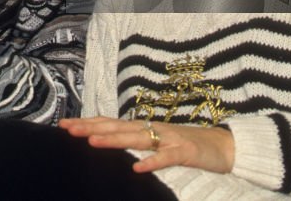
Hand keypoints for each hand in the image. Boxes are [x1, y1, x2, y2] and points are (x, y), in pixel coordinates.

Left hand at [59, 117, 234, 174]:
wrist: (225, 145)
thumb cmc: (188, 145)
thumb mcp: (158, 143)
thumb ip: (136, 141)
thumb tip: (111, 141)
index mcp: (144, 128)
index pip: (111, 123)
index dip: (88, 122)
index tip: (64, 125)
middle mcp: (153, 129)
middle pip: (118, 126)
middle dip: (91, 127)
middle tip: (68, 129)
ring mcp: (169, 138)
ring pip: (137, 138)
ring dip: (114, 139)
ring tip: (92, 141)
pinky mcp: (185, 151)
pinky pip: (166, 157)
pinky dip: (152, 161)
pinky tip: (137, 168)